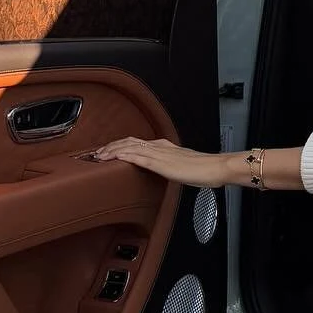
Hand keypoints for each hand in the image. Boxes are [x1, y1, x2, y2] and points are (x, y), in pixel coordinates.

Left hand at [93, 137, 228, 186]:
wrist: (214, 167)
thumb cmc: (203, 169)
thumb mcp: (182, 165)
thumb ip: (171, 165)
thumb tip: (165, 170)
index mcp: (164, 146)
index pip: (136, 142)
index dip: (120, 145)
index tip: (108, 150)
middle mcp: (159, 146)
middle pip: (129, 142)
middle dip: (111, 146)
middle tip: (97, 152)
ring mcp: (159, 154)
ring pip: (129, 147)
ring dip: (112, 150)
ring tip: (99, 155)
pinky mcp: (160, 163)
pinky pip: (137, 157)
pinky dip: (123, 156)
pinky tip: (114, 158)